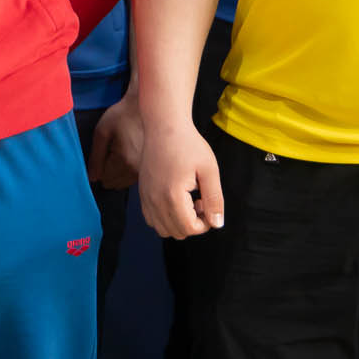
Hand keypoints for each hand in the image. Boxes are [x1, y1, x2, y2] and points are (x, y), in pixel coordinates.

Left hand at [90, 88, 142, 189]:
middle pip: (114, 183)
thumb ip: (95, 157)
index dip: (99, 166)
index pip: (104, 178)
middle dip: (108, 170)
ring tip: (121, 149)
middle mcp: (137, 169)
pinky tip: (128, 153)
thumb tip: (91, 177)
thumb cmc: (122, 115)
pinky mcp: (150, 166)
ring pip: (123, 182)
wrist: (144, 107)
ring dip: (117, 171)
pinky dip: (127, 170)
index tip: (104, 151)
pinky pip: (132, 178)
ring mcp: (145, 169)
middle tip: (112, 150)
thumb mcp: (102, 132)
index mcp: (124, 161)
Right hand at [139, 119, 223, 238]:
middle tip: (200, 202)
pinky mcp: (142, 192)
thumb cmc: (188, 144)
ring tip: (187, 202)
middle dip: (192, 224)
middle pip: (176, 232)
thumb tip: (217, 223)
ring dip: (177, 223)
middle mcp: (155, 200)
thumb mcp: (209, 170)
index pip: (189, 229)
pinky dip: (164, 218)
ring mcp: (146, 197)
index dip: (205, 224)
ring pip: (161, 229)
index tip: (208, 205)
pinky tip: (175, 200)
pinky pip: (151, 219)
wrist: (164, 126)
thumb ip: (214, 199)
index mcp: (172, 195)